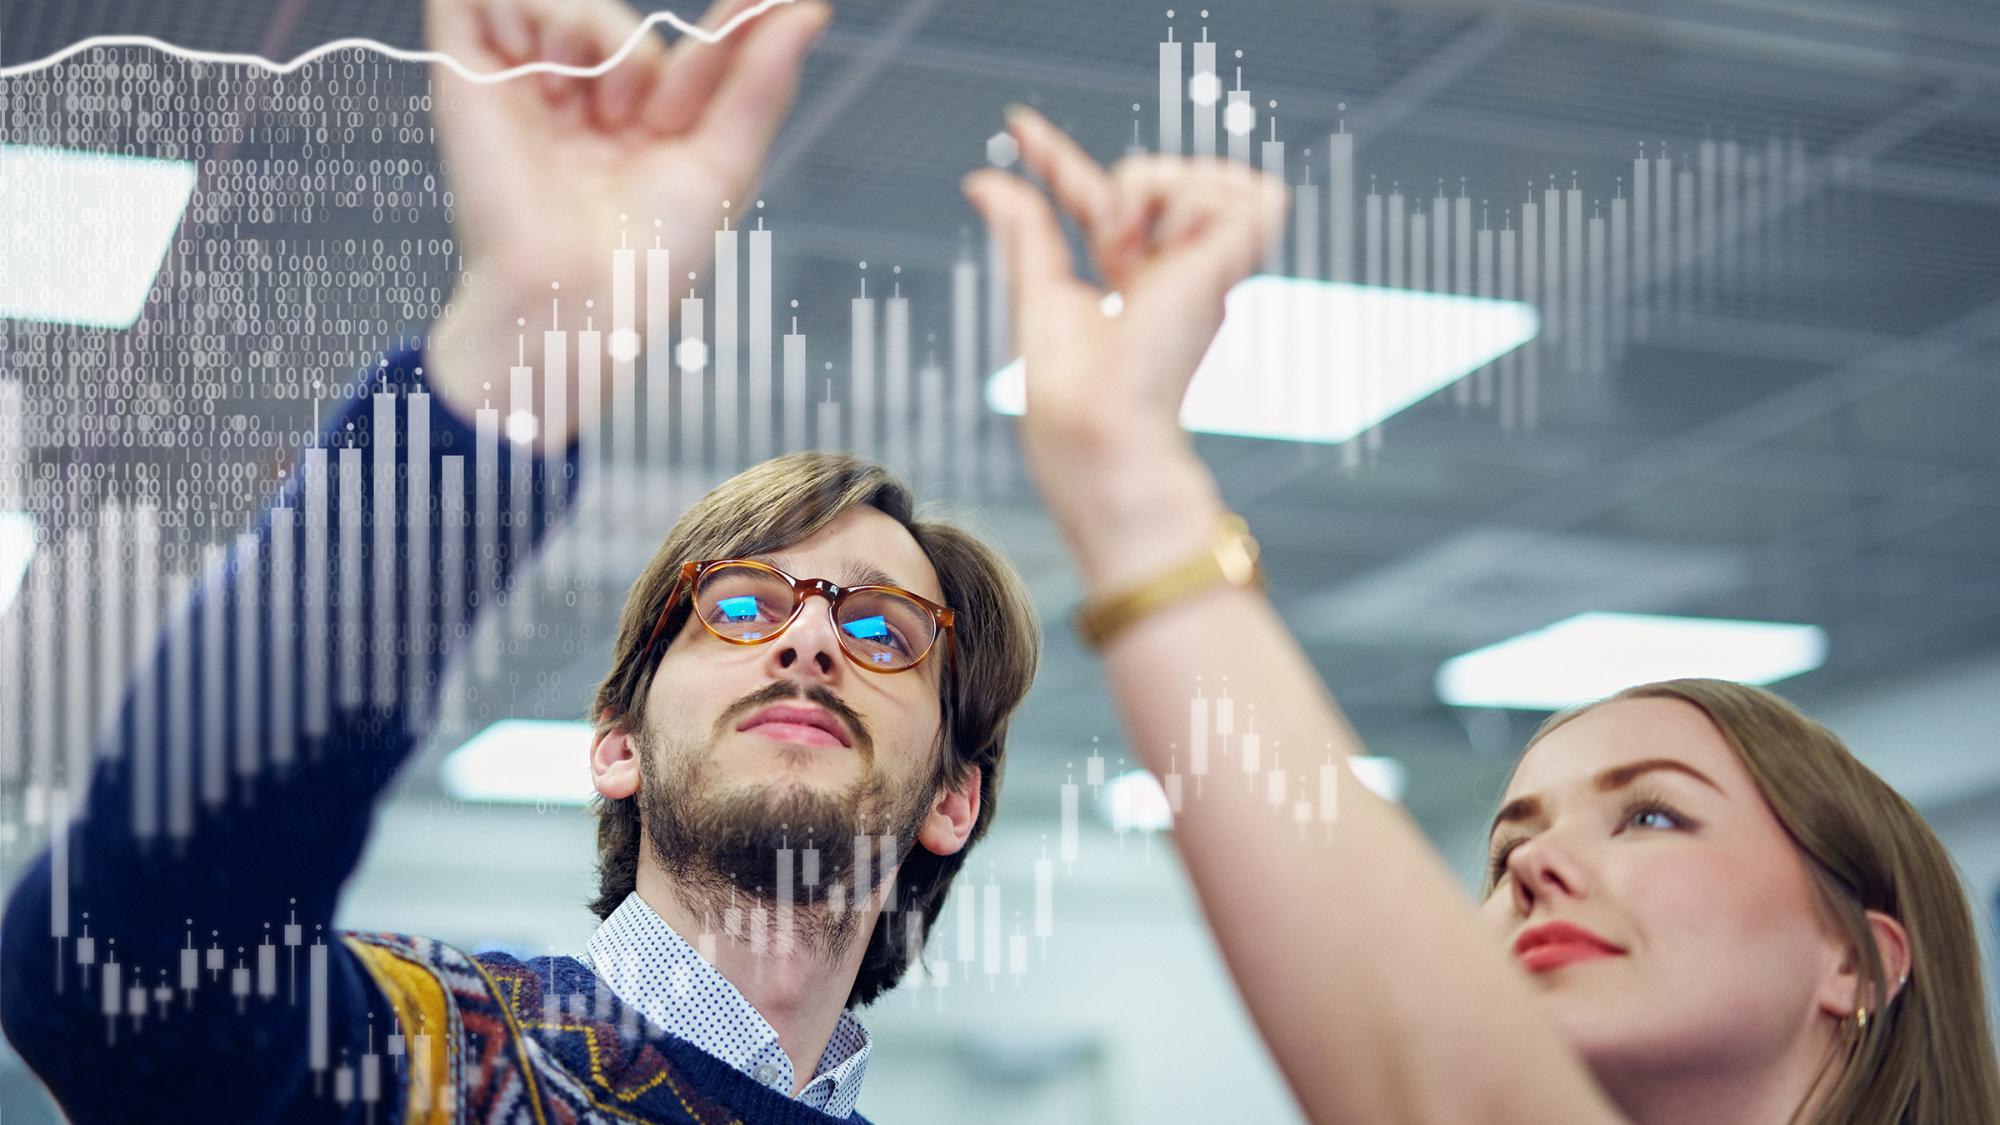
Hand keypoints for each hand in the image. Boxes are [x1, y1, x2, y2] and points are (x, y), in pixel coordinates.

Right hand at [423, 0, 830, 445]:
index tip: (764, 0)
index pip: (690, 49)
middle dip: (637, 52)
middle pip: (624, 22)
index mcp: (650, 129)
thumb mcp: (726, 162)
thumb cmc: (649, 256)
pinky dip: (514, 3)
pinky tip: (534, 60)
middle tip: (630, 118)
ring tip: (575, 100)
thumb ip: (761, 80)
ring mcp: (528, 87)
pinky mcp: (467, 74)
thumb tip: (809, 10)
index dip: (727, 26)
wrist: (571, 291)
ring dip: (583, 29)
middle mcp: (589, 104)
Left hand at [962, 108, 1287, 587]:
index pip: (1097, 203)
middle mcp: (1174, 272)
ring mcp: (1206, 269)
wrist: (1098, 425)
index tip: (1015, 127)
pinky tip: (1166, 245)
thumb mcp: (1037, 292)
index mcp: (1130, 283)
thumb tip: (983, 181)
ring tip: (1130, 254)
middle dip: (1118, 191)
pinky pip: (1235, 189)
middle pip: (1146, 176)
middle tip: (1105, 251)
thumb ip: (1025, 231)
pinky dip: (1189, 200)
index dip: (1055, 160)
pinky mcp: (1231, 265)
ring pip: (1187, 173)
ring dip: (1149, 195)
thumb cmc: (1067, 392)